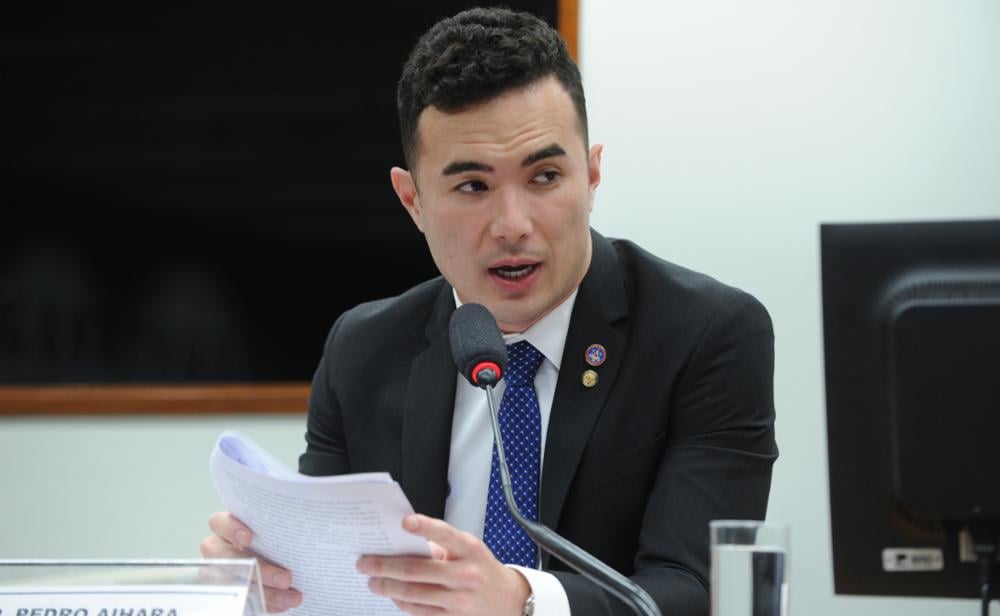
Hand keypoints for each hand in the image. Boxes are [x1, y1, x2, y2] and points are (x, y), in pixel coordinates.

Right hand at [200, 511, 302, 611]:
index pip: (218, 522)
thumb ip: (290, 519)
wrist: (284, 558)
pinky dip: (265, 603)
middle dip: (257, 570)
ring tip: (291, 597)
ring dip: (264, 592)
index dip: (231, 529)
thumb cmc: (281, 534)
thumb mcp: (283, 524)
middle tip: (286, 578)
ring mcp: (221, 571)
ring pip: (232, 584)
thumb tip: (321, 507)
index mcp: (229, 525)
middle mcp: (219, 548)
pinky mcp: (231, 590)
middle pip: (224, 559)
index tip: (249, 538)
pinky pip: (242, 600)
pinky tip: (284, 604)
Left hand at [356, 514, 530, 614]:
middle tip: (364, 562)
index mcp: (470, 549)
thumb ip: (440, 545)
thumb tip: (402, 544)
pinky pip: (419, 611)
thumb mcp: (469, 549)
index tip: (404, 520)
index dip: (424, 527)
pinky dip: (401, 602)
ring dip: (386, 587)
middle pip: (416, 570)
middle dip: (384, 565)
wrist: (508, 600)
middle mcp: (466, 574)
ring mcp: (459, 600)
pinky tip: (391, 596)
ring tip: (372, 581)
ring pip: (413, 593)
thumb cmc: (481, 568)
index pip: (445, 534)